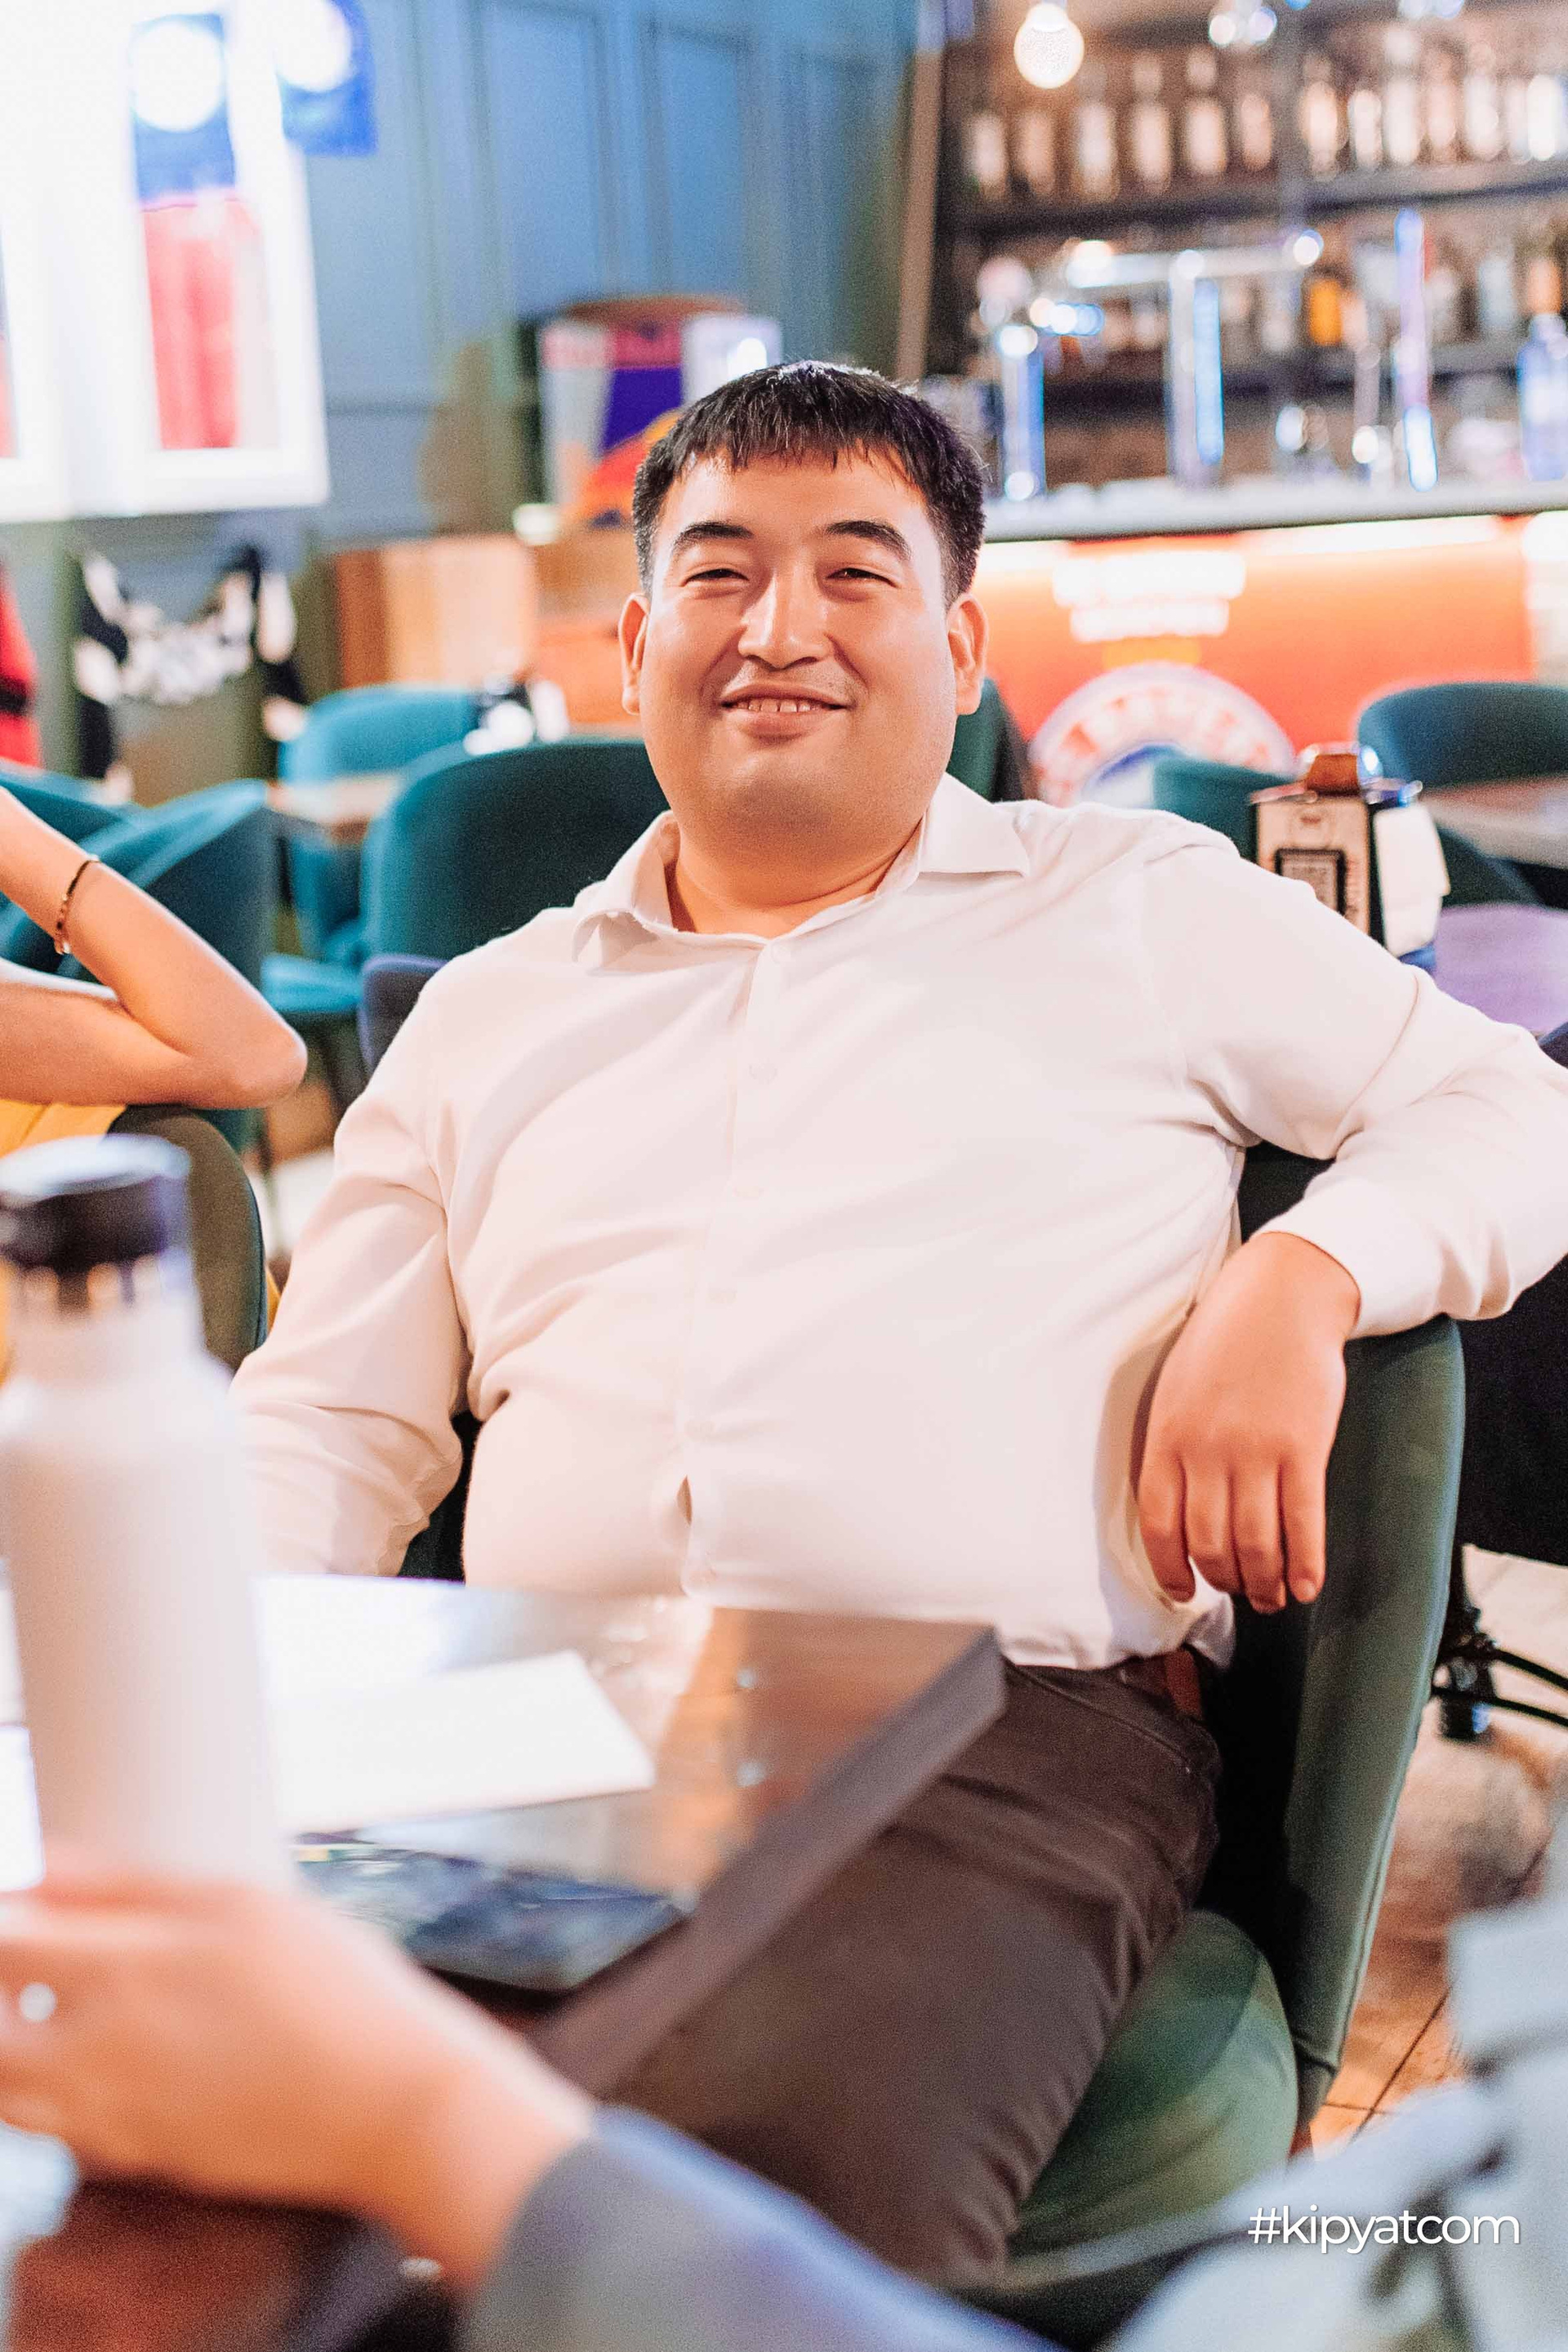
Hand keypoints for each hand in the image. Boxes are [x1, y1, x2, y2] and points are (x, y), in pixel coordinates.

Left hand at [0, 1863, 592, 2286]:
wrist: (392, 2104)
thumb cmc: (336, 1990)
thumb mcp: (241, 1904)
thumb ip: (128, 1884)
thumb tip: (41, 1866)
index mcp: (123, 1975)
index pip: (2, 1945)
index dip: (5, 1918)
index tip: (26, 1905)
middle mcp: (98, 2057)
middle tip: (30, 1958)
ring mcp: (115, 2119)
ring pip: (8, 2096)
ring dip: (11, 2049)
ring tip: (56, 2008)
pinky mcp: (143, 2159)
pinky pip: (59, 2132)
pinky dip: (55, 2096)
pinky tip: (109, 2059)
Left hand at [1137, 1234, 1359, 1614]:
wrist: (1284, 1294)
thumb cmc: (1227, 1340)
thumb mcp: (1177, 1388)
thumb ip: (1174, 1446)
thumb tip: (1179, 1512)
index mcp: (1167, 1435)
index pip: (1159, 1525)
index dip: (1170, 1569)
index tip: (1182, 1592)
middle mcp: (1206, 1449)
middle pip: (1209, 1543)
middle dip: (1224, 1581)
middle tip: (1239, 1593)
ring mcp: (1256, 1449)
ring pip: (1255, 1543)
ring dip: (1265, 1582)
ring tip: (1273, 1597)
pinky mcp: (1304, 1446)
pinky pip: (1303, 1523)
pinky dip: (1304, 1564)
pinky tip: (1307, 1586)